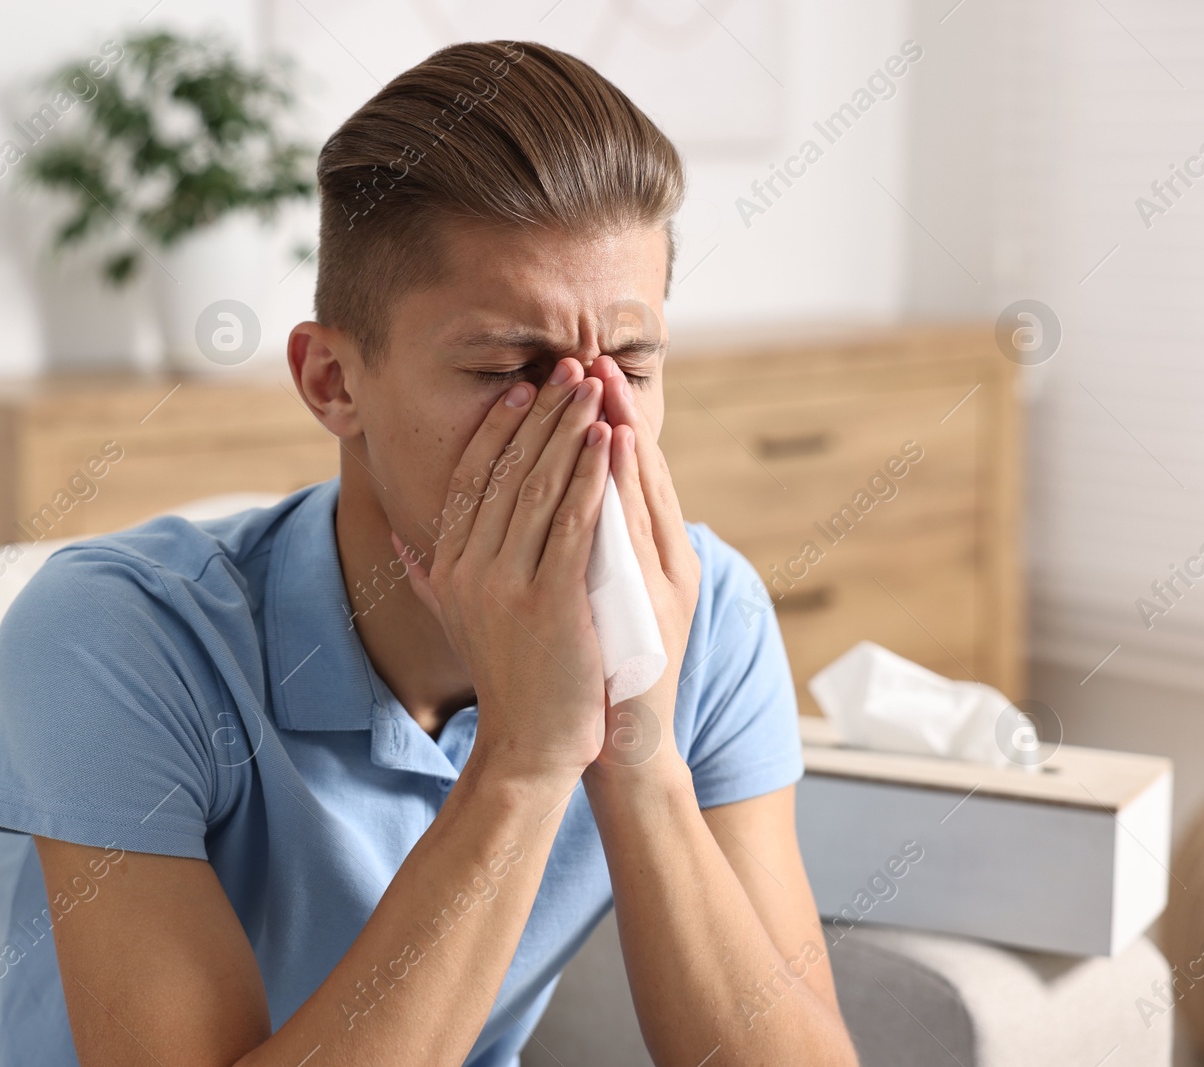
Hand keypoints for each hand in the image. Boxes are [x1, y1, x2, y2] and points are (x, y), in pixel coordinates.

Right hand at [392, 358, 612, 782]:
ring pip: (538, 487)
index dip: (498, 428)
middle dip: (540, 413)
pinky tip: (607, 441)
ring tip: (592, 387)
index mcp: (448, 565)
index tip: (522, 388)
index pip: (471, 479)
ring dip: (567, 430)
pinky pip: (572, 523)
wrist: (531, 744)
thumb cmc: (506, 679)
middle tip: (567, 367)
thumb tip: (396, 534)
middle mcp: (468, 568)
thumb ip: (425, 574)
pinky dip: (590, 476)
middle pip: (505, 471)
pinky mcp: (549, 601)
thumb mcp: (454, 621)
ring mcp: (505, 584)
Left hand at [583, 357, 701, 785]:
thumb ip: (571, 560)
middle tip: (590, 360)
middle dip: (609, 411)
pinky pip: (633, 531)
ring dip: (618, 430)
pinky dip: (624, 482)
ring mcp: (661, 579)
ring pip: (639, 491)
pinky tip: (611, 444)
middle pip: (635, 472)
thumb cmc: (591, 676)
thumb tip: (539, 521)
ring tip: (600, 382)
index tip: (578, 375)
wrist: (616, 745)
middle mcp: (663, 561)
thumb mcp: (580, 609)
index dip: (601, 423)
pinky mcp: (654, 600)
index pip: (622, 477)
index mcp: (647, 559)